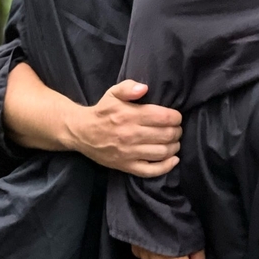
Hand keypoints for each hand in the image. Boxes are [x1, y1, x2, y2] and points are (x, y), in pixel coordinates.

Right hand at [67, 80, 181, 176]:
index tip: (176, 116)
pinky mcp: (126, 166)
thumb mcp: (113, 93)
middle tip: (177, 129)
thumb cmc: (102, 111)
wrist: (81, 132)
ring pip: (162, 152)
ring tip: (174, 141)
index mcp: (130, 115)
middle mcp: (131, 135)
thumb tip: (144, 88)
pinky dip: (166, 167)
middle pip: (166, 135)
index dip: (176, 117)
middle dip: (177, 131)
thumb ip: (128, 87)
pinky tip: (173, 159)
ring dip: (174, 147)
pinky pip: (150, 171)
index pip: (163, 117)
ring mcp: (129, 152)